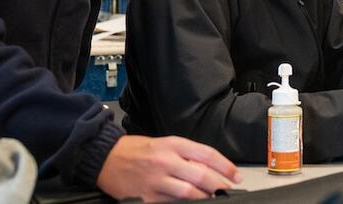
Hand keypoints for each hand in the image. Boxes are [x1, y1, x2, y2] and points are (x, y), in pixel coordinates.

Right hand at [96, 135, 240, 201]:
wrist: (106, 157)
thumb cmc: (137, 149)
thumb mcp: (164, 143)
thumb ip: (186, 154)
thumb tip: (210, 169)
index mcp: (173, 144)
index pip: (207, 155)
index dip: (225, 166)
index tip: (236, 175)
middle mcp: (166, 161)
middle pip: (201, 176)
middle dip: (220, 185)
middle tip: (228, 190)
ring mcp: (156, 180)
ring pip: (189, 193)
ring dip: (205, 198)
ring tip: (212, 199)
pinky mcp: (146, 197)